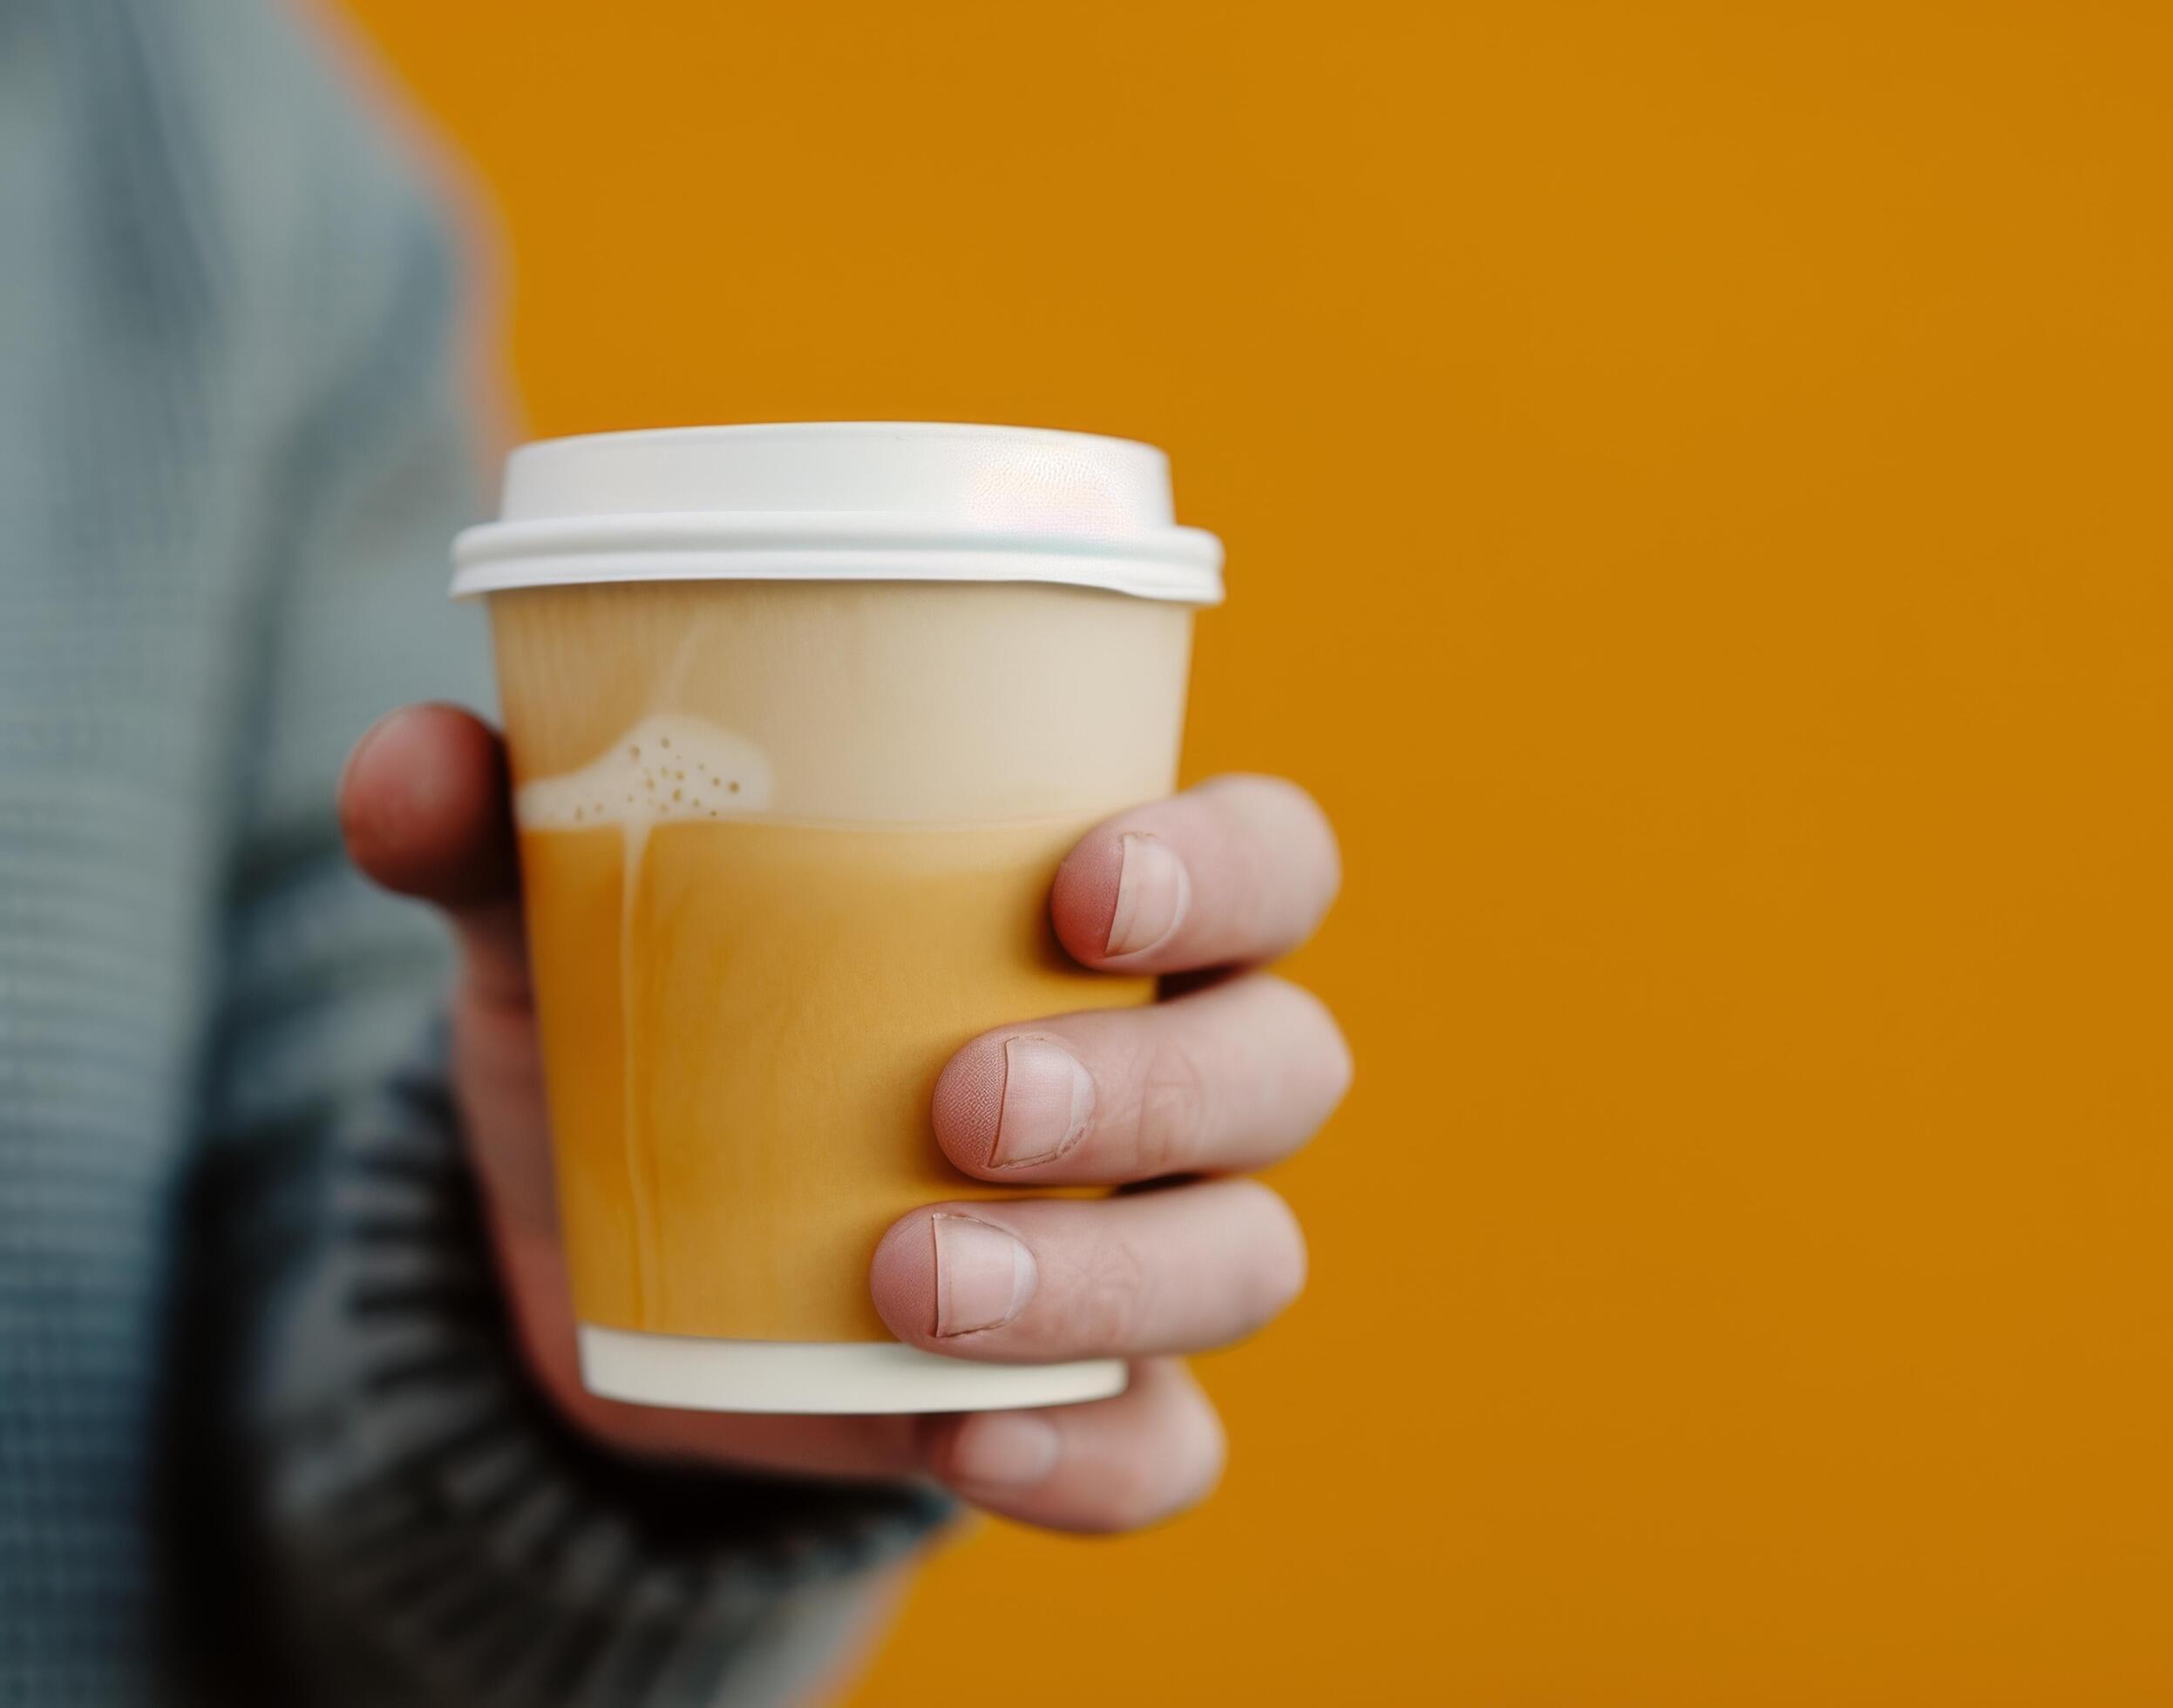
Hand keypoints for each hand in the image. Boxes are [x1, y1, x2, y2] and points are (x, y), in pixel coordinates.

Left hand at [337, 704, 1347, 1532]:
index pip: (1271, 863)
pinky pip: (1168, 1446)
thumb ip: (508, 835)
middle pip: (1283, 1064)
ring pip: (1245, 1257)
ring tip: (908, 1279)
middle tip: (966, 1098)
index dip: (1227, 871)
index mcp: (1107, 914)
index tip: (1079, 890)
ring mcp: (1147, 1246)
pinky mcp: (1089, 1399)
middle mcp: (1169, 1072)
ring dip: (1107, 1275)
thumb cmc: (656, 1030)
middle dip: (1153, 1084)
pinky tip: (961, 1442)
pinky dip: (1094, 1453)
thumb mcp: (577, 925)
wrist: (614, 1260)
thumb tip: (408, 759)